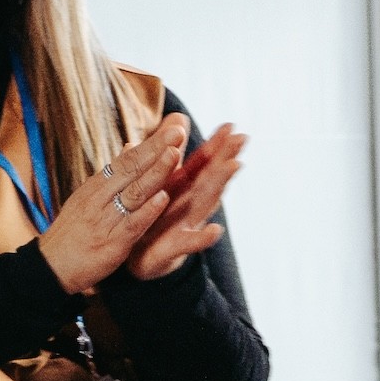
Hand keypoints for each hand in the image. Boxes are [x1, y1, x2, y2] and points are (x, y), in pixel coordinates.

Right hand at [36, 115, 193, 294]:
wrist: (51, 265)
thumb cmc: (72, 232)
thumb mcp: (86, 198)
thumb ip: (111, 175)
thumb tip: (130, 146)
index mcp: (94, 188)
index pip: (125, 161)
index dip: (149, 145)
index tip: (170, 129)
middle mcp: (99, 199)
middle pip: (130, 170)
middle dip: (156, 150)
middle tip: (177, 132)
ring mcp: (105, 219)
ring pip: (134, 192)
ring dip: (155, 173)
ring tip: (174, 155)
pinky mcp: (112, 242)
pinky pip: (132, 223)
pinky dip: (147, 211)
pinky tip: (162, 198)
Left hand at [121, 122, 245, 283]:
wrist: (137, 257)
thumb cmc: (150, 216)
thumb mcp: (156, 183)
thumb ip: (166, 155)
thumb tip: (173, 122)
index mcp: (182, 187)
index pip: (201, 163)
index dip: (215, 144)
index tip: (231, 125)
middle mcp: (190, 203)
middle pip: (211, 177)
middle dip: (226, 156)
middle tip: (242, 138)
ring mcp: (187, 224)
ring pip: (205, 201)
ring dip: (220, 183)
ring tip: (234, 165)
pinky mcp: (175, 247)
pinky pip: (189, 242)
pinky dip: (202, 237)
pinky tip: (214, 230)